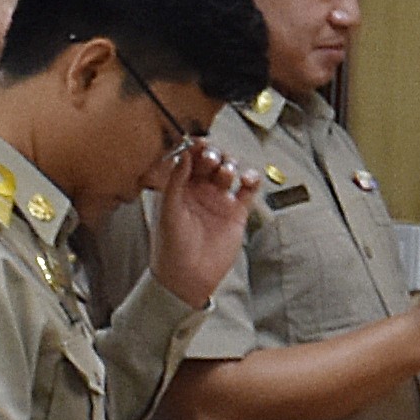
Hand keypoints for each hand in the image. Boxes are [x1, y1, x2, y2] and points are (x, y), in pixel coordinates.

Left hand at [149, 137, 262, 306]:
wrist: (189, 277)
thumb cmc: (170, 248)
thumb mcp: (168, 211)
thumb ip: (175, 181)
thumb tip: (184, 154)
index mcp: (178, 188)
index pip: (188, 159)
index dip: (194, 148)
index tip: (199, 142)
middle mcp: (199, 191)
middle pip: (210, 161)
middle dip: (213, 155)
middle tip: (212, 159)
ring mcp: (218, 200)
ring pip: (229, 171)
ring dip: (230, 166)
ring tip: (226, 173)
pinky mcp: (237, 212)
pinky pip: (248, 190)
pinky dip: (251, 180)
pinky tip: (248, 180)